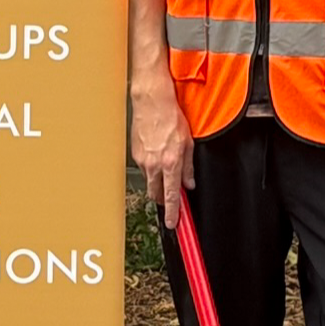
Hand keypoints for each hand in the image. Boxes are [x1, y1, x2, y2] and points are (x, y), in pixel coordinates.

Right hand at [130, 73, 194, 228]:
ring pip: (150, 179)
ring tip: (166, 162)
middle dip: (164, 197)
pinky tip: (158, 151)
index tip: (173, 223)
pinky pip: (145, 166)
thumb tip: (189, 182)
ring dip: (158, 178)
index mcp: (169, 163)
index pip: (171, 196)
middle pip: (156, 193)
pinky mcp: (135, 153)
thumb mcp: (188, 143)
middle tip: (171, 193)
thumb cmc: (170, 118)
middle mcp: (154, 165)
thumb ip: (188, 167)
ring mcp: (142, 160)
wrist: (152, 102)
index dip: (172, 212)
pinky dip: (152, 165)